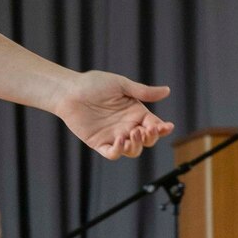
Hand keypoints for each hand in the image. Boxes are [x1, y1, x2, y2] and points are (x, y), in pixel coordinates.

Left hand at [51, 72, 174, 159]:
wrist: (70, 91)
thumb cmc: (94, 84)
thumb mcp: (121, 85)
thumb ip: (143, 91)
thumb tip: (167, 91)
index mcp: (136, 113)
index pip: (154, 125)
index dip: (162, 128)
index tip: (166, 127)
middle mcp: (127, 126)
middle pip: (146, 141)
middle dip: (151, 138)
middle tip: (145, 129)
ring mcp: (114, 136)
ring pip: (133, 150)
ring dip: (137, 146)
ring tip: (134, 133)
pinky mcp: (99, 143)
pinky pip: (113, 153)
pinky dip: (119, 151)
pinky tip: (120, 140)